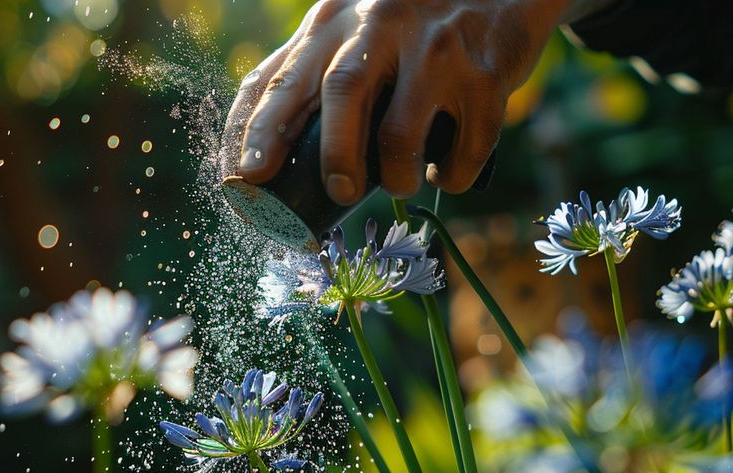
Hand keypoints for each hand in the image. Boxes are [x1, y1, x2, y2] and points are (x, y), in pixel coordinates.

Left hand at [220, 0, 599, 203]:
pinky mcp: (485, 78)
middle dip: (333, 154)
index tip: (246, 176)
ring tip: (398, 183)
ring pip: (401, 131)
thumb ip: (307, 64)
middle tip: (339, 191)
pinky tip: (443, 171)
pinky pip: (464, 147)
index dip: (258, 130)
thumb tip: (251, 139)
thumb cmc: (410, 20)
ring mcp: (436, 51)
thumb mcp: (352, 24)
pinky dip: (450, 174)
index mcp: (334, 22)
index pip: (284, 77)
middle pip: (343, 93)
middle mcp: (381, 27)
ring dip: (396, 175)